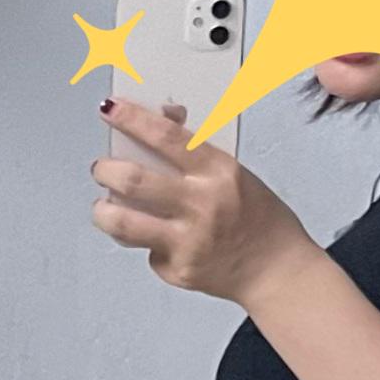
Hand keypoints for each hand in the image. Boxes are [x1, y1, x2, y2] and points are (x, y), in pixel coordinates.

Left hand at [90, 97, 319, 304]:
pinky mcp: (179, 270)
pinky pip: (146, 252)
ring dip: (103, 211)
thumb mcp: (235, 174)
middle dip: (105, 169)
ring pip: (122, 222)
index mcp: (220, 172)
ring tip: (105, 207)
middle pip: (132, 179)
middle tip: (102, 168)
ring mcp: (188, 241)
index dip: (131, 118)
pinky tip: (161, 241)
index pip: (165, 136)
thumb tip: (158, 122)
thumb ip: (195, 155)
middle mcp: (202, 205)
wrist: (277, 271)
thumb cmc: (259, 220)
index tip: (110, 108)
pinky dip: (145, 244)